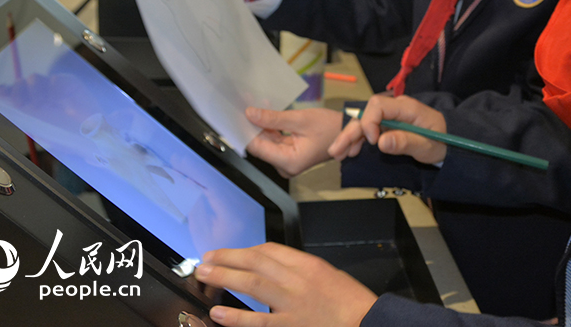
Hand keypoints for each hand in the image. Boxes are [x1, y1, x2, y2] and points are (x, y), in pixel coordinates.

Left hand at [195, 243, 376, 326]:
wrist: (366, 321)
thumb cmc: (351, 301)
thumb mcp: (327, 275)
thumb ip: (300, 271)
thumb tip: (273, 269)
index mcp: (308, 264)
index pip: (270, 251)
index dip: (246, 251)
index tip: (231, 254)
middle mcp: (298, 280)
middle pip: (256, 262)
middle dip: (228, 258)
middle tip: (206, 259)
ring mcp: (292, 303)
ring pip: (252, 285)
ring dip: (225, 278)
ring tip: (205, 275)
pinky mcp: (291, 325)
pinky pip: (257, 321)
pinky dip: (235, 317)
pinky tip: (218, 313)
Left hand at [245, 107, 343, 176]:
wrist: (347, 132)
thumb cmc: (330, 127)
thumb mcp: (300, 119)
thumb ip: (273, 119)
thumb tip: (250, 114)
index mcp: (289, 161)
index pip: (257, 147)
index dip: (245, 131)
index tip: (235, 116)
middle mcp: (285, 166)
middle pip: (260, 145)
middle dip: (252, 125)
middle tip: (243, 105)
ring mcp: (287, 161)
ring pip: (266, 142)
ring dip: (260, 125)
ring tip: (252, 105)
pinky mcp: (288, 155)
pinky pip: (274, 141)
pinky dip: (269, 128)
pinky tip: (264, 113)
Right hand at [329, 95, 447, 165]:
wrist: (451, 143)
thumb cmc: (443, 143)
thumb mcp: (428, 147)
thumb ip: (405, 142)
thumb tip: (381, 142)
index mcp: (406, 108)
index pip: (378, 105)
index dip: (369, 122)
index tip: (371, 142)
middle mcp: (395, 108)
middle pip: (366, 114)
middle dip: (350, 131)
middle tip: (337, 151)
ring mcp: (391, 117)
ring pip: (364, 122)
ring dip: (349, 136)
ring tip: (337, 154)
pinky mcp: (388, 126)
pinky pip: (369, 129)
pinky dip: (357, 140)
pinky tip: (349, 151)